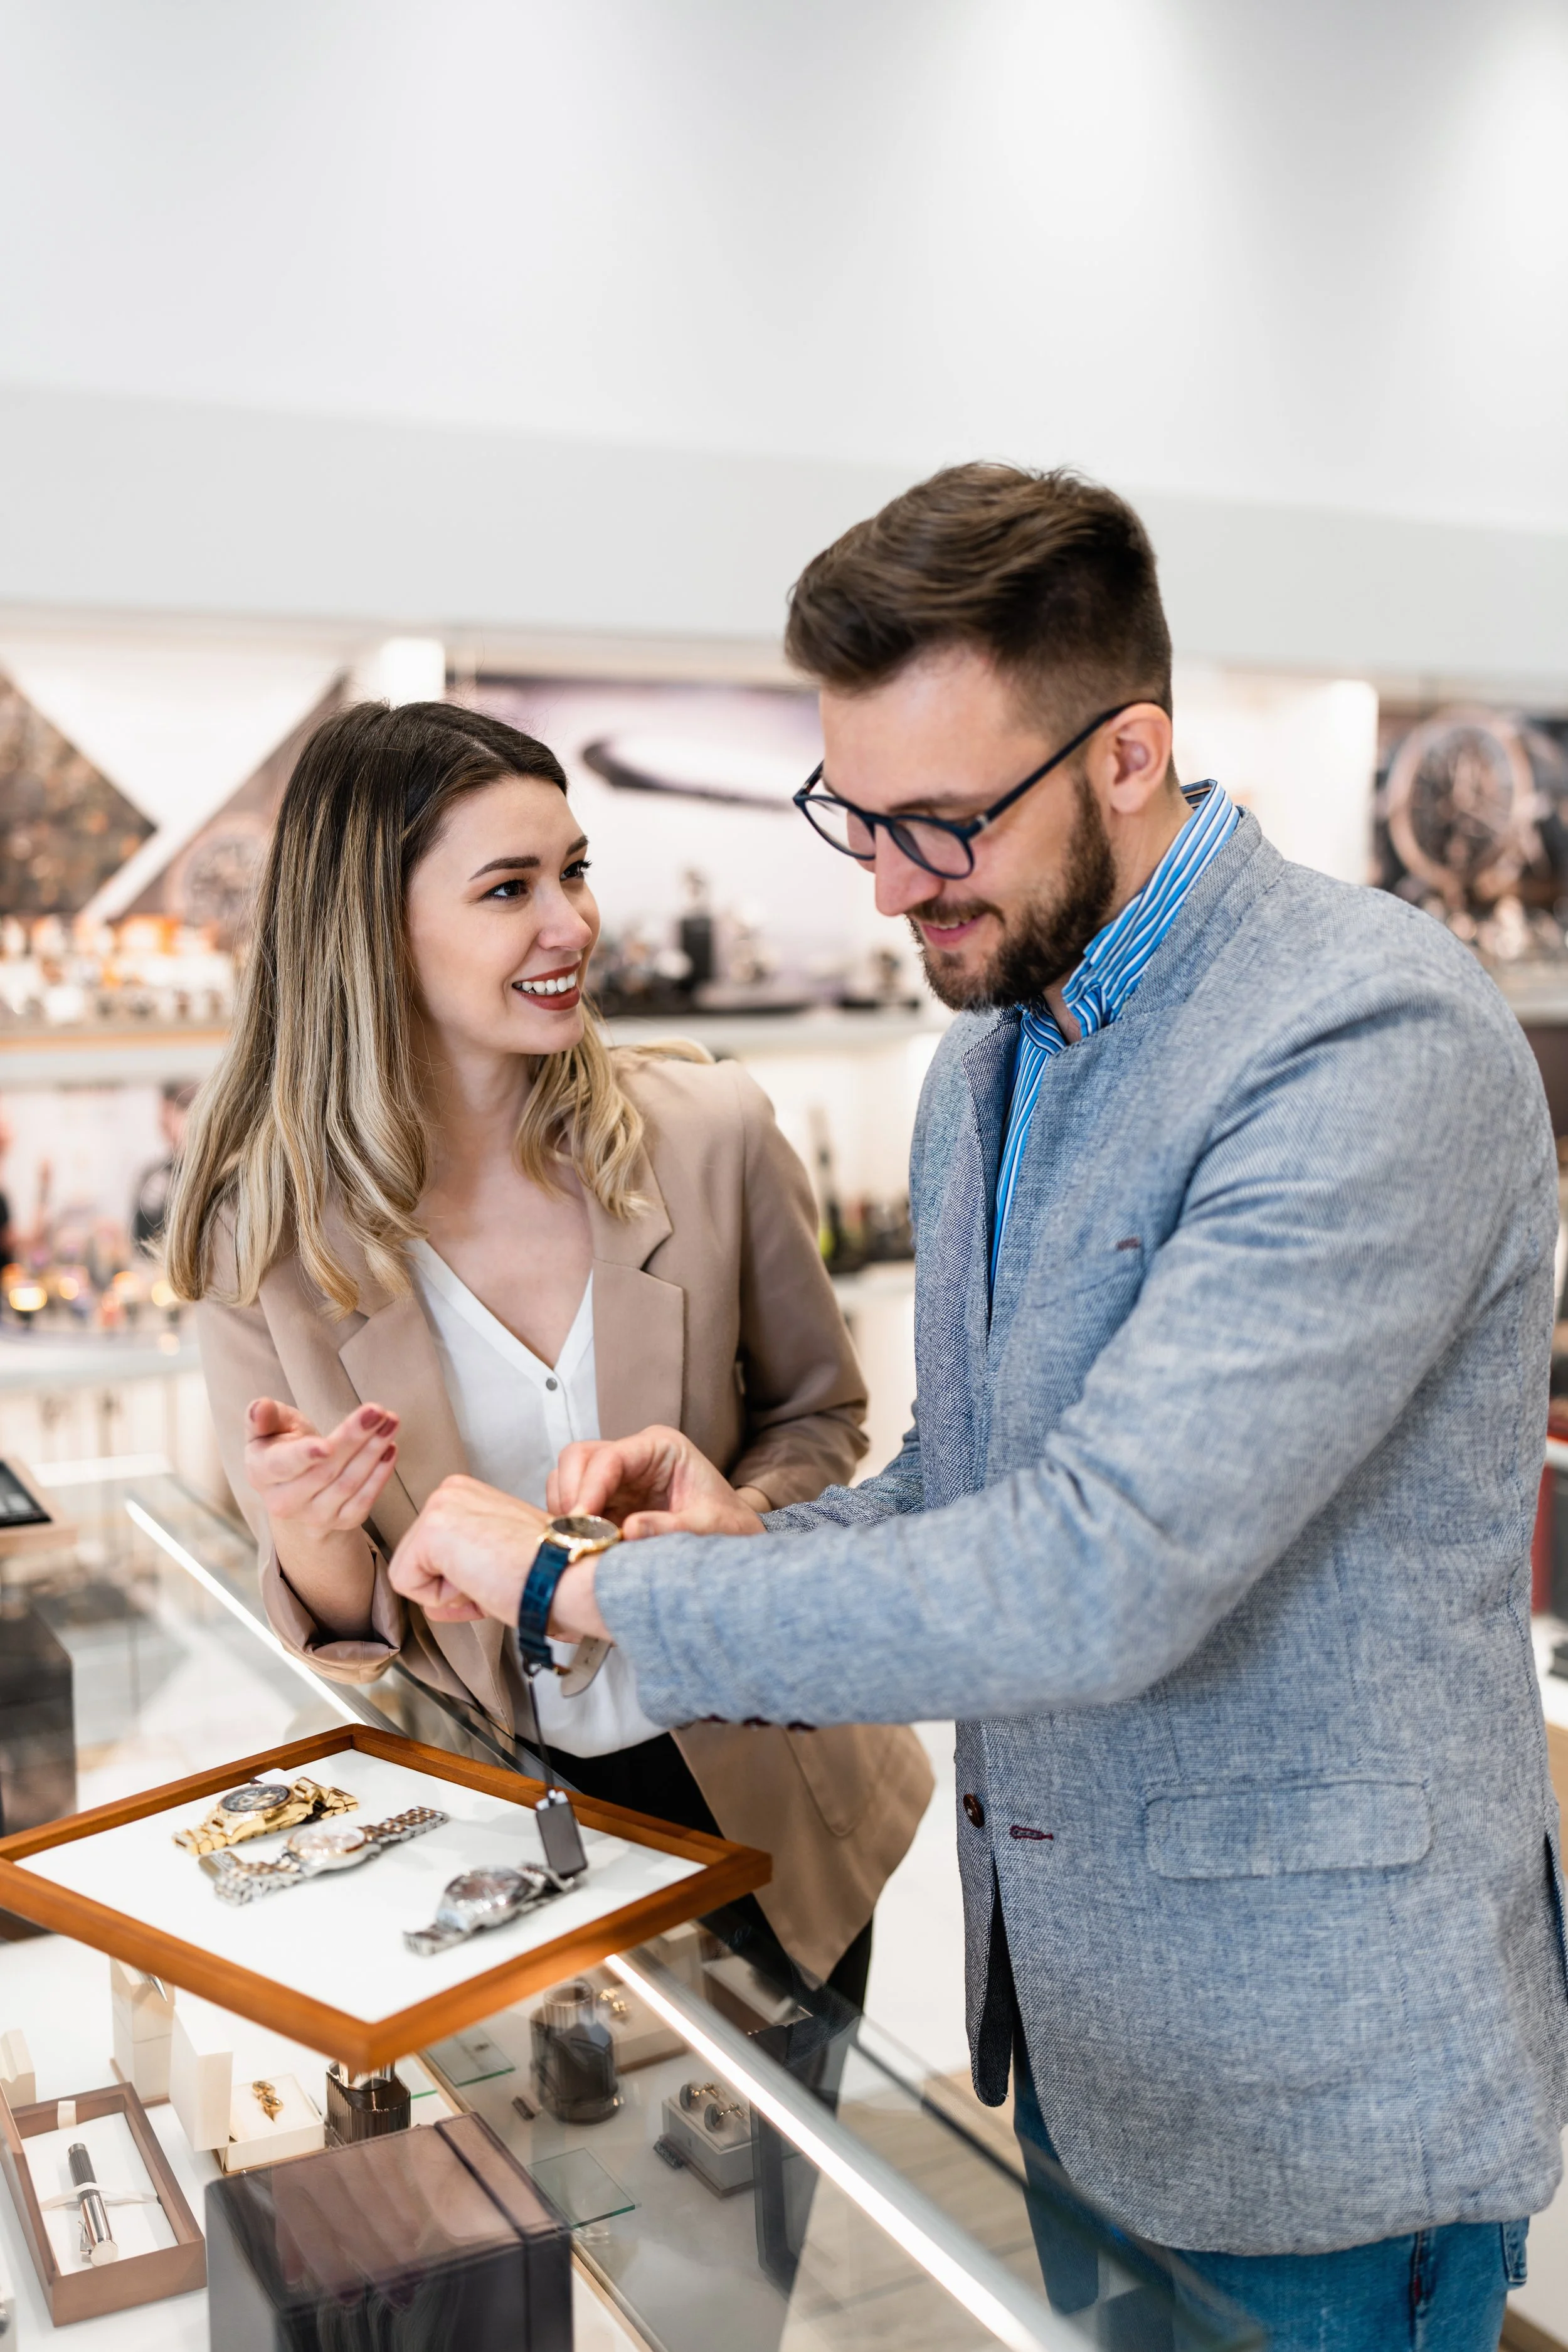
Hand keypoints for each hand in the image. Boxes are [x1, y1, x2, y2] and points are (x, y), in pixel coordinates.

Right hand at [245, 1397, 398, 1534]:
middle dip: (354, 1438)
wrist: (299, 1487)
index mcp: (261, 1473)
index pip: (282, 1466)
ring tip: (390, 1422)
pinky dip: (381, 1475)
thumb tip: (260, 1407)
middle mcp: (284, 1502)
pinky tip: (390, 1449)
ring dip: (373, 1451)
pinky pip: (364, 1500)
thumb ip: (263, 1417)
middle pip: (324, 1470)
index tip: (327, 1445)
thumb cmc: (284, 1446)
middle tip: (377, 1412)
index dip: (304, 1456)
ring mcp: (314, 1516)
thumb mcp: (270, 1428)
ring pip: (348, 1483)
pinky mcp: (341, 1522)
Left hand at [388, 1475, 557, 1625]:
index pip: (433, 1553)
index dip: (462, 1581)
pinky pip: (410, 1586)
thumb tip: (443, 1590)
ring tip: (490, 1579)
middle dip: (452, 1587)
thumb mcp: (498, 1552)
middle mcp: (449, 1490)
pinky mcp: (432, 1529)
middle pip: (417, 1563)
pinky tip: (479, 1581)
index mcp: (466, 1493)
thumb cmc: (547, 1570)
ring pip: (412, 1576)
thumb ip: (468, 1557)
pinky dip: (444, 1600)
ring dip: (451, 1594)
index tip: (498, 1576)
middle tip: (495, 1581)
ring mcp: (439, 1506)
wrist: (566, 1575)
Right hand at [548, 1424, 765, 1538]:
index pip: (610, 1457)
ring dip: (566, 1510)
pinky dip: (571, 1523)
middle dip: (571, 1495)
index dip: (589, 1487)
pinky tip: (584, 1545)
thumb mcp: (709, 1526)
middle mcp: (634, 1455)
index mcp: (661, 1447)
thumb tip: (627, 1530)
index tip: (581, 1521)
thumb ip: (671, 1528)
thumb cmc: (728, 1524)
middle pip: (578, 1458)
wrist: (736, 1536)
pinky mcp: (609, 1500)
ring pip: (568, 1477)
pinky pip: (574, 1503)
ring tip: (581, 1543)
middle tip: (576, 1535)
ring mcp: (618, 1477)